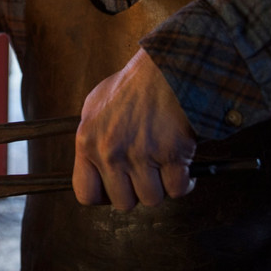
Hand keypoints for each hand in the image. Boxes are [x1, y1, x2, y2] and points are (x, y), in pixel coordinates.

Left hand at [73, 49, 197, 210]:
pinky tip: (183, 166)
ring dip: (162, 187)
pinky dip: (185, 182)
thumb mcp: (96, 105)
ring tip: (164, 166)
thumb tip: (91, 167)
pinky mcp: (172, 154)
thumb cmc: (135, 84)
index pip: (86, 194)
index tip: (116, 190)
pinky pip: (178, 189)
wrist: (169, 67)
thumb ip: (91, 137)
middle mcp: (110, 152)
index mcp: (87, 141)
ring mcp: (141, 155)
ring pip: (152, 199)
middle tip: (146, 174)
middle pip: (123, 203)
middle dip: (137, 191)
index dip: (104, 197)